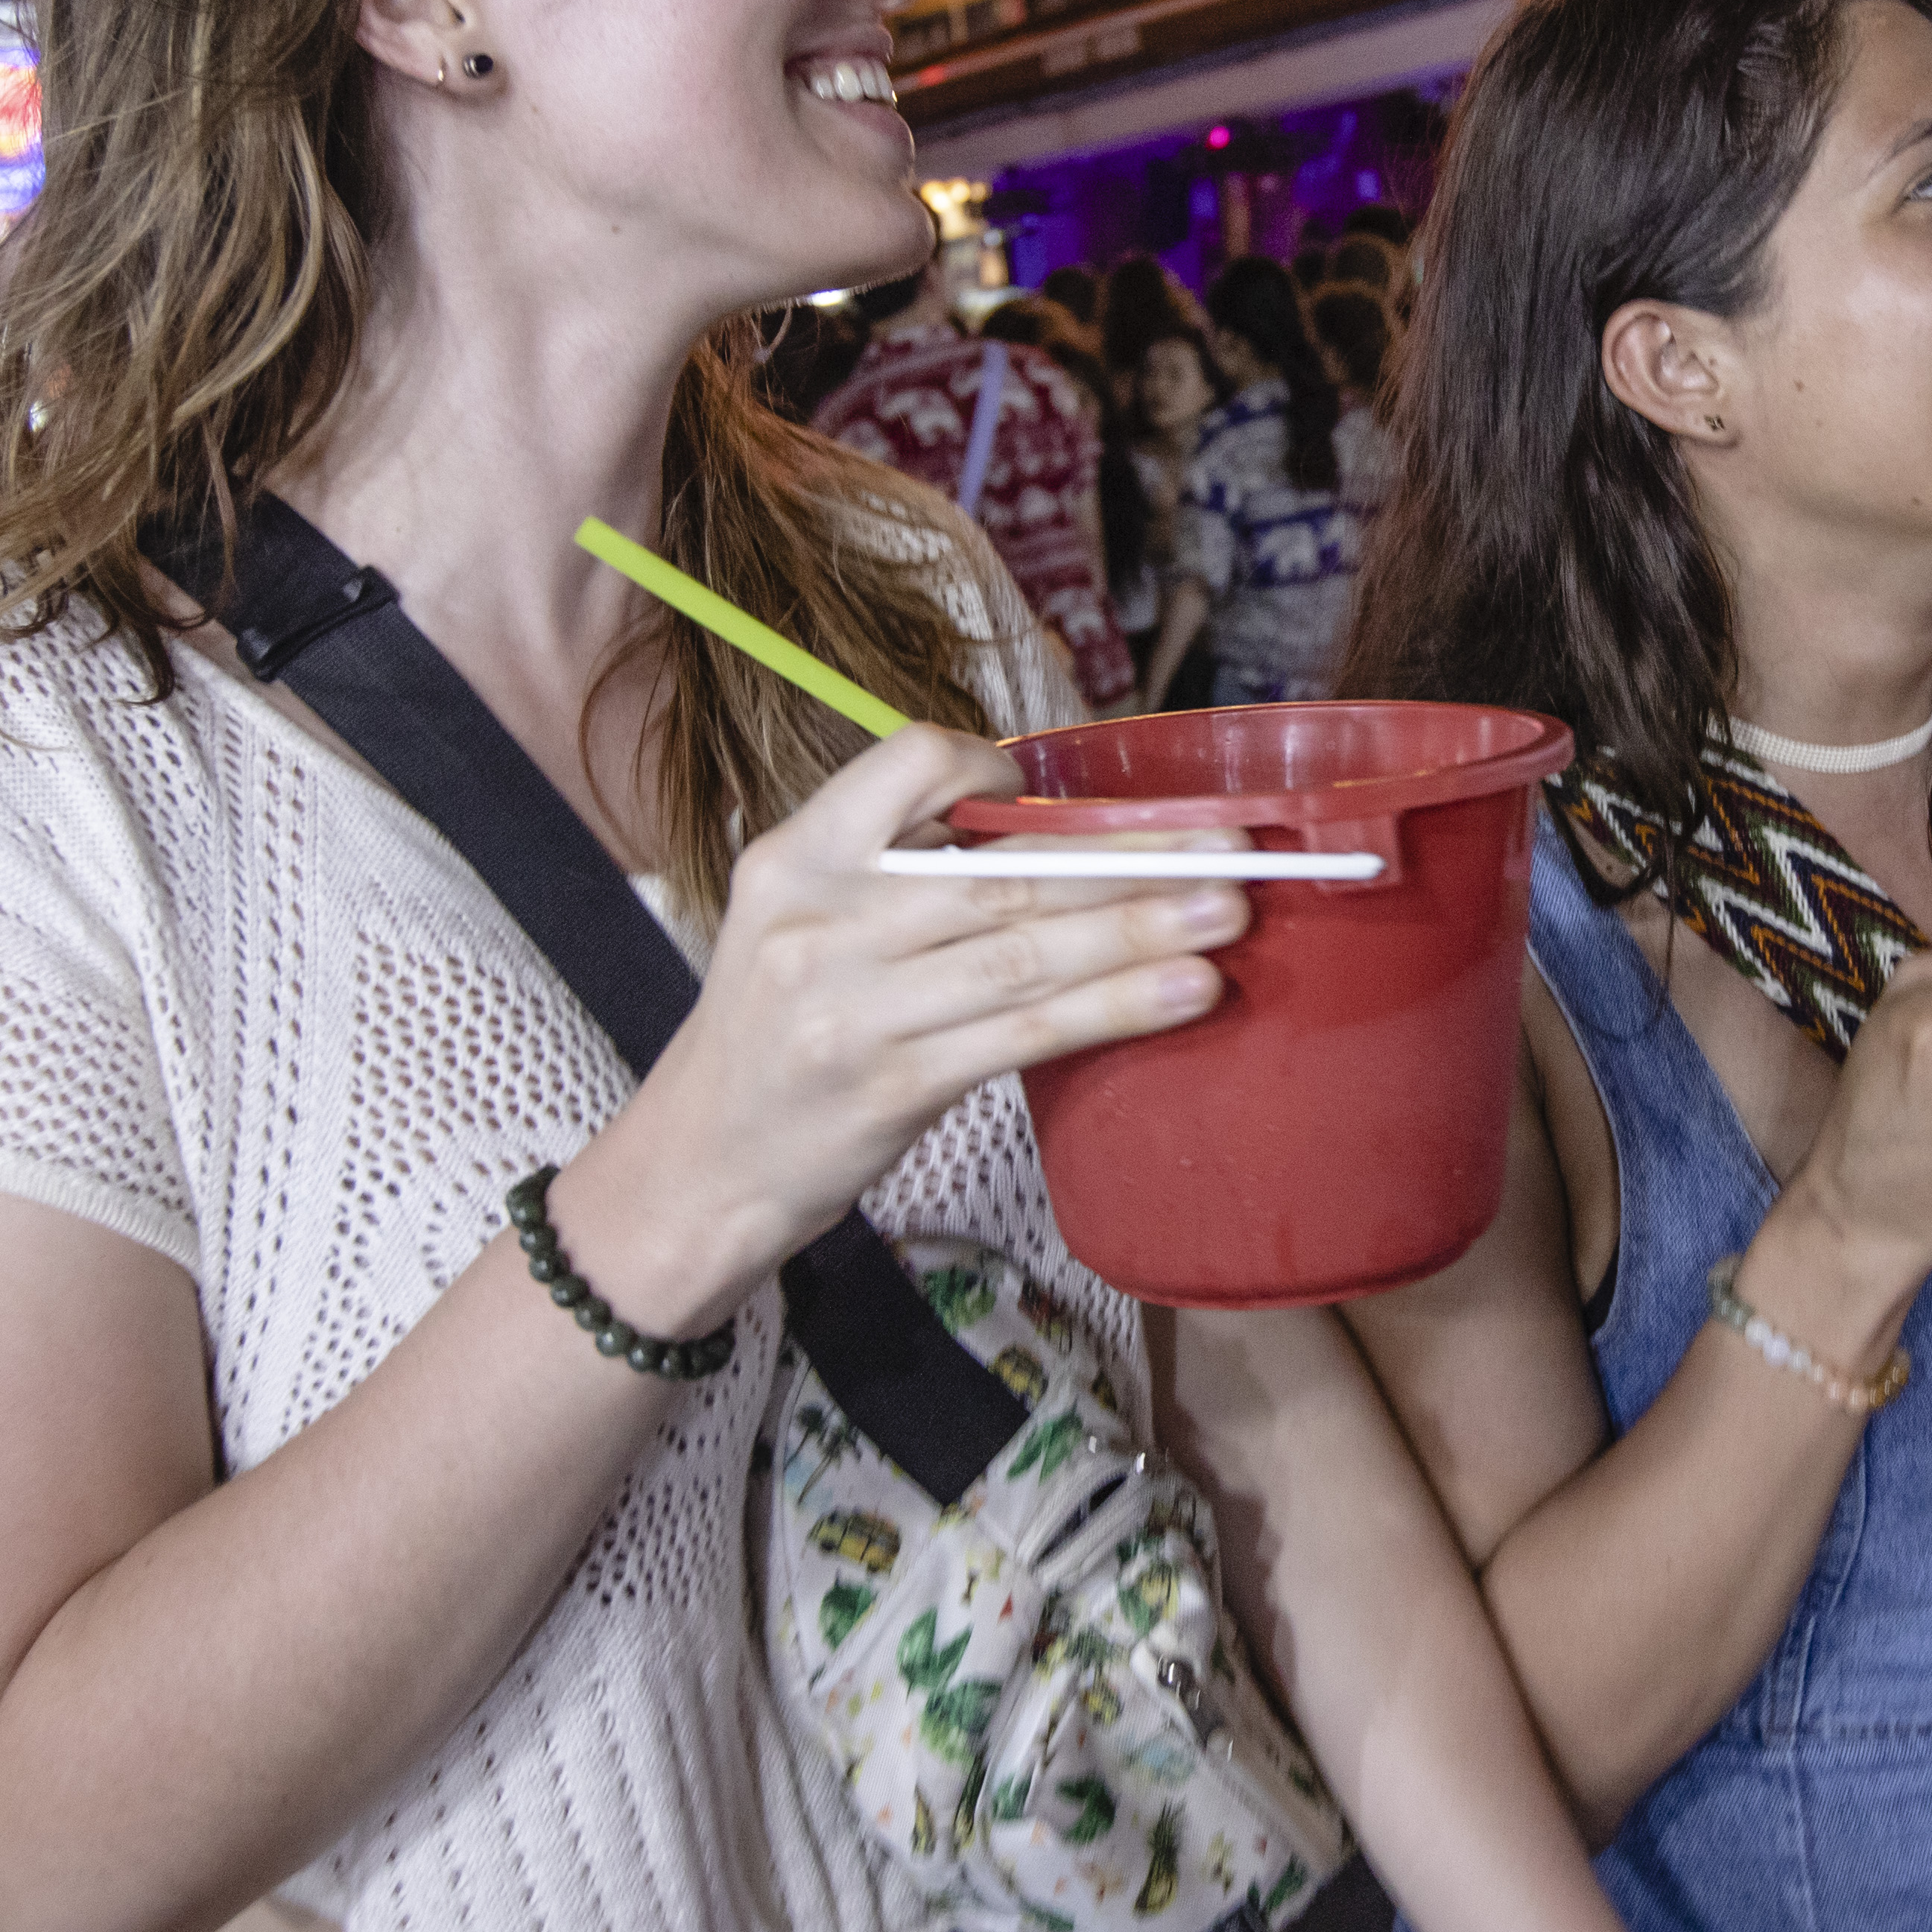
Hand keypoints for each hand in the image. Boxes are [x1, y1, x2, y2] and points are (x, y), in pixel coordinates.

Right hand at [596, 726, 1243, 1317]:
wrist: (696, 1167)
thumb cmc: (778, 1036)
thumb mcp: (801, 924)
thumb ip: (902, 876)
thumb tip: (1055, 839)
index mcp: (797, 857)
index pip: (907, 764)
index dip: (996, 769)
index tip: (1070, 800)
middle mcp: (820, 923)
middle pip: (999, 874)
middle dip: (1129, 859)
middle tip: (1235, 848)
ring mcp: (852, 1010)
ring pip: (1023, 953)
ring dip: (1142, 929)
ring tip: (1231, 914)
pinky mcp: (891, 1088)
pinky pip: (1024, 1035)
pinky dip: (1112, 1007)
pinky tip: (1184, 993)